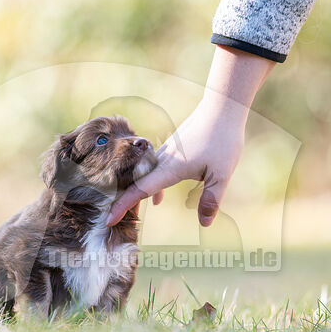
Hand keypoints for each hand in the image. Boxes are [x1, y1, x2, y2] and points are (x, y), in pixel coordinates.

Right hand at [106, 46, 274, 226]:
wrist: (221, 108)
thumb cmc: (223, 140)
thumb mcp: (221, 175)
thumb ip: (211, 200)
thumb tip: (204, 223)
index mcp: (169, 168)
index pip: (140, 191)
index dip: (122, 206)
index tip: (108, 220)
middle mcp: (161, 160)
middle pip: (134, 184)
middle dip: (122, 203)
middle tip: (112, 222)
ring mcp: (164, 153)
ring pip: (142, 176)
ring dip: (135, 194)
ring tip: (131, 213)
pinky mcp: (170, 148)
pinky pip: (151, 169)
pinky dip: (148, 184)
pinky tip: (158, 197)